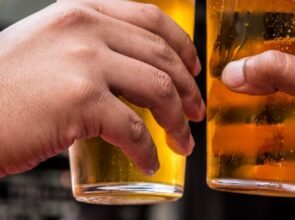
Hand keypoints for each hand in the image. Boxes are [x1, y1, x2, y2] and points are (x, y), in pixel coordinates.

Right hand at [0, 0, 204, 175]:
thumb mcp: (51, 46)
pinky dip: (148, 150)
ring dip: (178, 121)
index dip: (183, 46)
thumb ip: (91, 49)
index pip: (151, 19)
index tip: (194, 70)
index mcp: (82, 12)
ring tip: (183, 141)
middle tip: (196, 113)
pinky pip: (132, 129)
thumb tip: (133, 74)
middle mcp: (85, 28)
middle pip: (162, 57)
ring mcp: (83, 62)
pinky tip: (149, 162)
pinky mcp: (80, 100)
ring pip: (158, 90)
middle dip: (188, 90)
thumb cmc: (5, 86)